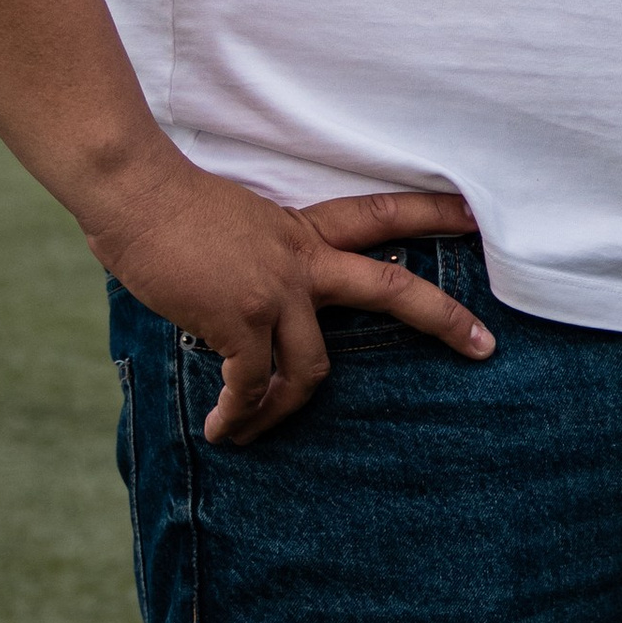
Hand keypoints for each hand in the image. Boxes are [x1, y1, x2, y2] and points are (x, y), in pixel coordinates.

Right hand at [89, 160, 490, 446]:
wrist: (136, 193)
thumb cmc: (172, 206)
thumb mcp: (240, 223)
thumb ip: (263, 258)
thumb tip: (253, 300)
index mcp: (305, 231)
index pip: (384, 215)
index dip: (434, 216)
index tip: (480, 220)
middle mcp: (303, 262)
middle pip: (392, 289)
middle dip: (444, 319)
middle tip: (485, 347)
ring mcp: (276, 292)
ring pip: (312, 370)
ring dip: (283, 411)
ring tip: (250, 429)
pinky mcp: (239, 320)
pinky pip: (250, 386)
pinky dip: (237, 414)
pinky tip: (221, 428)